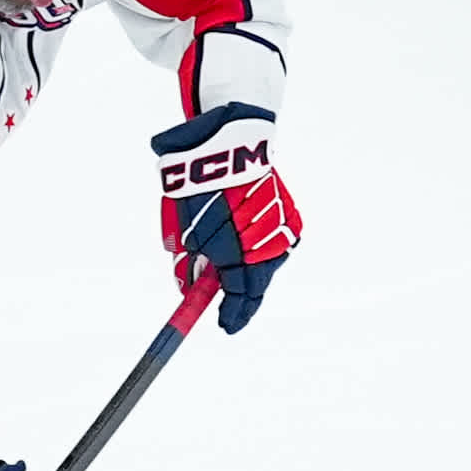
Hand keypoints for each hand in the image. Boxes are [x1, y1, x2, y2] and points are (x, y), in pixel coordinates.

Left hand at [152, 102, 302, 332]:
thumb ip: (188, 263)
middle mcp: (261, 241)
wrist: (230, 144)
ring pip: (266, 266)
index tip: (224, 326)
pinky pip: (274, 247)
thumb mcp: (181, 227)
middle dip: (241, 300)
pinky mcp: (289, 217)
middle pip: (255, 285)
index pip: (237, 294)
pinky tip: (249, 252)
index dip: (232, 314)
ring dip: (251, 275)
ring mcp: (278, 228)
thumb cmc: (197, 185)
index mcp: (233, 247)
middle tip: (230, 314)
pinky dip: (261, 254)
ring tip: (235, 279)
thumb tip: (188, 290)